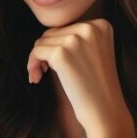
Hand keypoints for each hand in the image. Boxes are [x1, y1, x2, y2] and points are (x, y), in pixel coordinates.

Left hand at [27, 20, 130, 137]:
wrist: (105, 111)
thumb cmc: (96, 87)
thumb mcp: (94, 53)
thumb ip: (77, 38)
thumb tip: (46, 33)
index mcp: (101, 25)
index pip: (66, 28)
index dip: (57, 46)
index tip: (58, 65)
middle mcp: (90, 28)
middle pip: (52, 33)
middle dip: (45, 52)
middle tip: (45, 72)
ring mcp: (76, 39)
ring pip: (42, 41)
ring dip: (37, 59)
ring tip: (40, 76)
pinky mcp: (62, 53)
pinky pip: (36, 52)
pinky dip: (32, 65)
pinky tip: (37, 78)